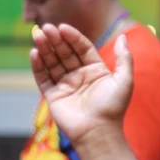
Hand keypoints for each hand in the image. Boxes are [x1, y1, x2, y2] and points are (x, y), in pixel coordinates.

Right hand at [30, 24, 132, 146]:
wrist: (98, 132)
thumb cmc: (113, 107)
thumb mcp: (124, 79)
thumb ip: (124, 58)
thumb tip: (123, 37)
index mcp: (96, 70)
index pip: (82, 48)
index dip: (73, 37)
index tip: (63, 27)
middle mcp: (80, 76)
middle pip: (65, 52)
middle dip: (56, 39)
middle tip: (46, 27)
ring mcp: (65, 85)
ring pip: (52, 62)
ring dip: (44, 48)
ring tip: (37, 34)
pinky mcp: (53, 95)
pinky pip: (43, 77)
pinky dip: (38, 65)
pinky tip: (34, 53)